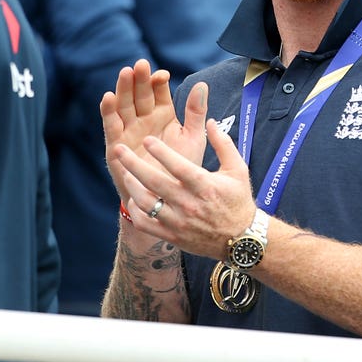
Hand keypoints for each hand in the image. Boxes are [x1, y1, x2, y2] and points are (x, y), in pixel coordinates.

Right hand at [100, 58, 207, 204]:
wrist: (168, 199)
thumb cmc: (182, 168)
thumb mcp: (193, 137)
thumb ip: (196, 112)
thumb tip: (202, 84)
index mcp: (163, 115)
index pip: (158, 92)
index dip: (158, 82)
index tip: (163, 75)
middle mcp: (144, 119)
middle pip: (139, 94)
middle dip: (139, 80)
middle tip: (140, 65)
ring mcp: (129, 131)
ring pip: (124, 105)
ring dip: (123, 90)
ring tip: (125, 73)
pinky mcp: (116, 145)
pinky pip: (111, 126)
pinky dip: (108, 112)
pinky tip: (108, 97)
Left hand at [111, 114, 255, 261]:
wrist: (242, 240)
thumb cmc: (238, 201)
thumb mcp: (238, 169)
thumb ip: (223, 143)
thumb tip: (209, 121)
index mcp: (205, 186)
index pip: (177, 166)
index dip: (160, 152)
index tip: (147, 140)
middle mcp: (189, 204)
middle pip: (154, 182)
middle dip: (133, 164)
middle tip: (119, 150)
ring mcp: (179, 222)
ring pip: (146, 203)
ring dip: (132, 186)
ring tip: (127, 173)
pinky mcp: (172, 235)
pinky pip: (145, 224)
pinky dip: (135, 211)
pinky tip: (134, 199)